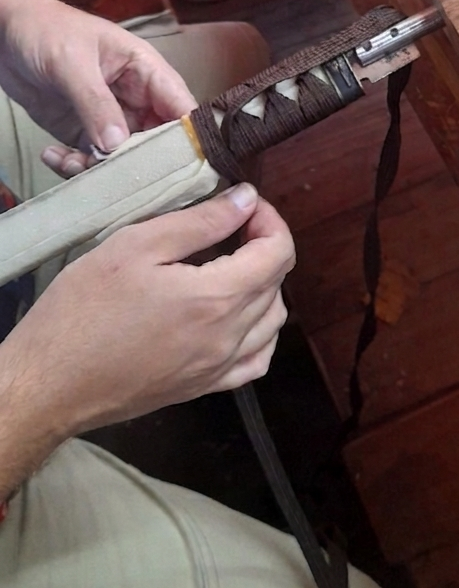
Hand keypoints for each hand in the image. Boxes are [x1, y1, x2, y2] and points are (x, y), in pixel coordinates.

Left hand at [0, 0, 194, 173]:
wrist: (4, 33)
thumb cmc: (45, 30)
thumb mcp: (72, 62)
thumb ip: (95, 102)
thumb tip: (116, 145)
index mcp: (146, 70)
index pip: (181, 106)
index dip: (189, 136)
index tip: (181, 167)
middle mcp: (135, 97)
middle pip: (157, 140)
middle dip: (140, 163)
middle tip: (115, 176)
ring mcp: (110, 117)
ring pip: (123, 157)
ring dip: (101, 169)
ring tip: (71, 164)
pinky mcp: (84, 132)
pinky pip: (90, 159)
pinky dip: (74, 166)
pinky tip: (52, 154)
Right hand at [0, 184, 292, 441]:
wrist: (50, 383)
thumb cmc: (83, 309)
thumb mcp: (135, 246)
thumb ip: (200, 222)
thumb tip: (246, 199)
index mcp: (216, 299)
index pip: (279, 252)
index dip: (269, 219)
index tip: (243, 203)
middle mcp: (228, 338)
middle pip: (276, 283)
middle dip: (264, 245)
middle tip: (230, 224)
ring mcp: (218, 369)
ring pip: (272, 322)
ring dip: (264, 286)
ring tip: (231, 263)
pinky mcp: (202, 388)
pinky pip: (256, 361)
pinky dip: (260, 332)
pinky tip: (238, 316)